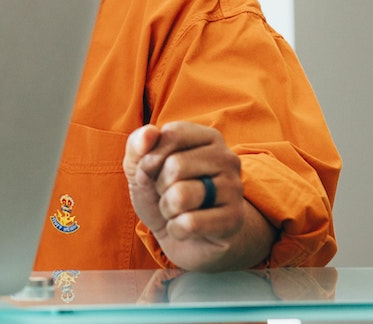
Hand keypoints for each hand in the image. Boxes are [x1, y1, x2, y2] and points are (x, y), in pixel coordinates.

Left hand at [122, 121, 274, 270]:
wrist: (188, 239)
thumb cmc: (164, 194)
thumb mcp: (141, 168)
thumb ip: (138, 145)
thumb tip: (149, 132)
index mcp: (208, 137)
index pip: (171, 134)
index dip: (150, 157)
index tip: (153, 171)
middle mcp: (228, 158)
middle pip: (175, 166)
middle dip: (160, 187)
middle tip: (170, 194)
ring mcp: (235, 189)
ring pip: (181, 196)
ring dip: (167, 209)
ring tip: (178, 211)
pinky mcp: (234, 220)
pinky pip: (190, 223)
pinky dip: (176, 229)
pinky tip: (186, 229)